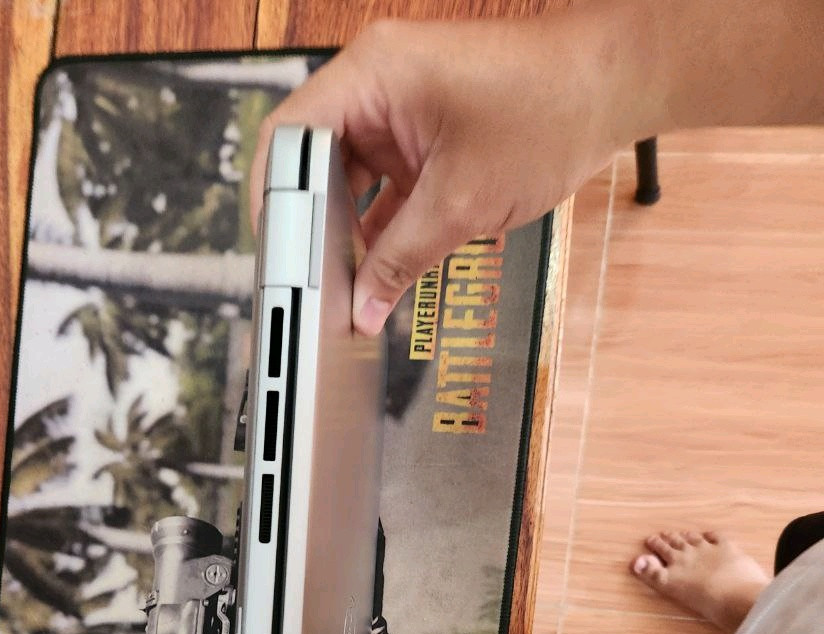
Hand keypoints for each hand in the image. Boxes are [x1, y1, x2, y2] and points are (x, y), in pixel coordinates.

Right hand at [250, 11, 647, 334]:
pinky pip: (379, 182)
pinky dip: (379, 223)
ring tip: (346, 282)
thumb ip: (401, 259)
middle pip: (311, 161)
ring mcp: (397, 107)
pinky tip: (379, 267)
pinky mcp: (419, 132)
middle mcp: (374, 84)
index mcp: (371, 75)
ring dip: (347, 230)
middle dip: (311, 227)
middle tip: (309, 283)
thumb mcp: (461, 204)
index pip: (288, 137)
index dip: (274, 204)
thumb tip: (363, 307)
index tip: (277, 259)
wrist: (609, 89)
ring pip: (345, 178)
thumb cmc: (548, 112)